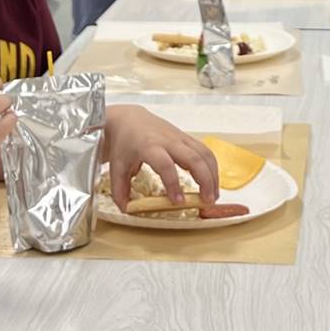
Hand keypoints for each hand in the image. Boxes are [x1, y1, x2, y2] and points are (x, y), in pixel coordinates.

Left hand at [102, 104, 219, 208]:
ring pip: (204, 153)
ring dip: (213, 175)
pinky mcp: (186, 138)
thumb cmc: (124, 144)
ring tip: (213, 196)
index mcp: (148, 146)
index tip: (178, 202)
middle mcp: (168, 140)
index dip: (173, 183)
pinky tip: (211, 183)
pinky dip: (212, 167)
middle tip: (207, 201)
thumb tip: (128, 211)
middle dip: (205, 180)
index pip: (165, 164)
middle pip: (194, 158)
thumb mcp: (116, 167)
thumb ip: (120, 191)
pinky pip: (205, 150)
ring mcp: (180, 137)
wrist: (128, 119)